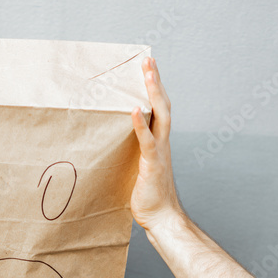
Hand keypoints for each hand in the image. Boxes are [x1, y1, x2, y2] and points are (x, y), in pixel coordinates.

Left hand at [130, 56, 184, 233]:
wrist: (161, 217)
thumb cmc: (148, 197)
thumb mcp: (137, 170)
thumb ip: (131, 155)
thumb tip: (115, 145)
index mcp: (159, 143)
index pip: (159, 110)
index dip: (155, 89)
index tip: (148, 69)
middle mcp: (162, 143)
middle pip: (162, 105)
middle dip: (155, 81)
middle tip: (148, 60)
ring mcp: (159, 152)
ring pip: (159, 115)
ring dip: (153, 92)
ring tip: (146, 72)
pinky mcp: (152, 164)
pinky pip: (147, 140)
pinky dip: (140, 124)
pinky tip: (134, 109)